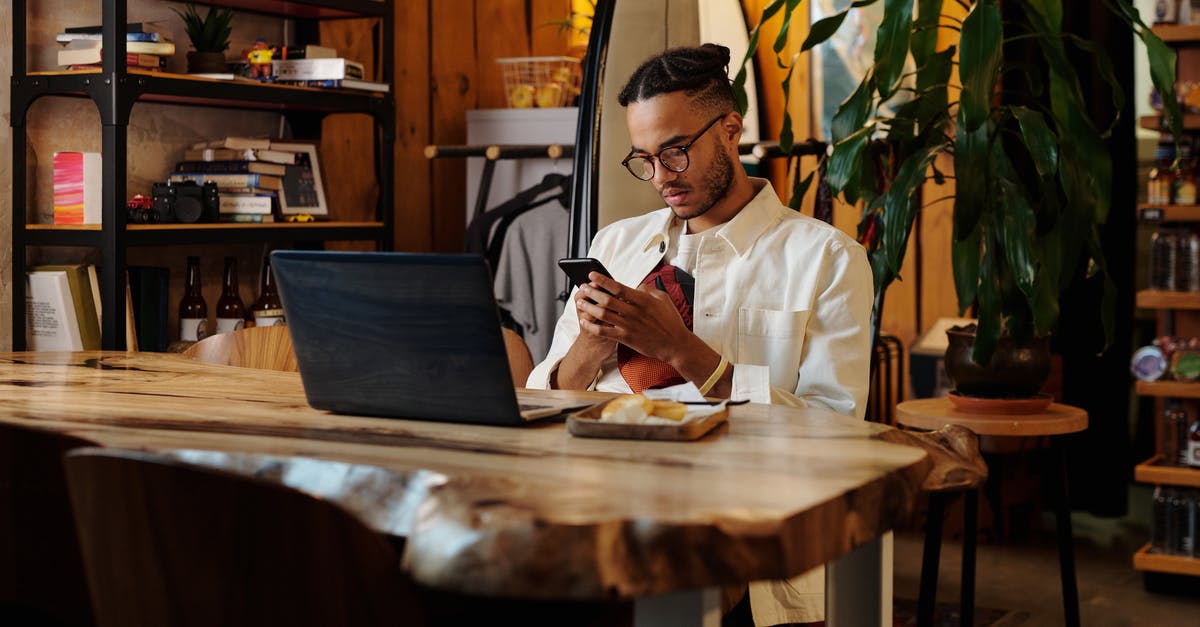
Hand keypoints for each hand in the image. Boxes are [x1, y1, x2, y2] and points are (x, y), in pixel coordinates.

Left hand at [576, 272, 691, 363]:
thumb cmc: (670, 321)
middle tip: (582, 287)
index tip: (592, 275)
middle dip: (592, 292)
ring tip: (579, 302)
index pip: (618, 287)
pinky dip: (592, 326)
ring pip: (603, 315)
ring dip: (589, 307)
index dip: (602, 280)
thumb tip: (636, 285)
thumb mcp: (663, 298)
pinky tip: (584, 321)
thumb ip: (648, 289)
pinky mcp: (626, 338)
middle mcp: (634, 312)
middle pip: (607, 300)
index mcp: (643, 300)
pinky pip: (604, 331)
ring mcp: (629, 326)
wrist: (675, 344)